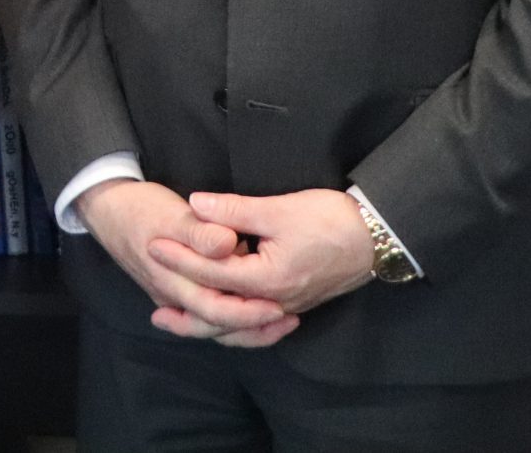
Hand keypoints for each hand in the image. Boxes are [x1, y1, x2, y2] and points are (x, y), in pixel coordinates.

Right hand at [74, 179, 298, 347]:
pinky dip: (229, 315)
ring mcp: (172, 296)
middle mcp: (173, 296)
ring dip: (244, 326)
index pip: (215, 311)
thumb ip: (200, 232)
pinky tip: (249, 308)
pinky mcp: (175, 289)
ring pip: (211, 323)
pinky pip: (205, 312)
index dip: (248, 312)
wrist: (107, 208)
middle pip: (217, 325)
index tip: (278, 306)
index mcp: (174, 281)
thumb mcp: (171, 213)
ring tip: (277, 321)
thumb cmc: (140, 209)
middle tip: (288, 319)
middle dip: (254, 327)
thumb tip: (228, 244)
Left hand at [150, 189, 377, 324]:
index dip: (180, 259)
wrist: (377, 237)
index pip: (213, 274)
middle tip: (154, 310)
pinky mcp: (293, 303)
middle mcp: (275, 301)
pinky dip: (232, 323)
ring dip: (206, 325)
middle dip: (186, 311)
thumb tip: (195, 204)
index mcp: (269, 279)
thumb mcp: (279, 209)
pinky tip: (221, 316)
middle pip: (221, 315)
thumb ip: (234, 210)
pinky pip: (254, 323)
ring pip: (237, 325)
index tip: (153, 245)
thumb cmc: (331, 220)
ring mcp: (285, 306)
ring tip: (179, 323)